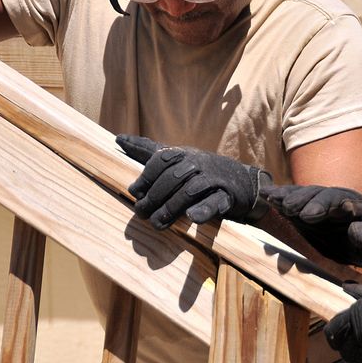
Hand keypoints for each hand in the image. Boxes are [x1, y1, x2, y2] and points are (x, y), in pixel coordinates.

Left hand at [117, 134, 272, 229]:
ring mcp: (214, 180)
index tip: (134, 192)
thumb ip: (148, 151)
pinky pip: (214, 202)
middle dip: (154, 196)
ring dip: (171, 208)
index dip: (145, 176)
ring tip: (158, 223)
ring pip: (189, 191)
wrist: (244, 182)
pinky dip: (203, 210)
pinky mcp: (227, 197)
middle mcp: (198, 163)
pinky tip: (192, 217)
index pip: (161, 160)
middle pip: (172, 177)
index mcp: (184, 154)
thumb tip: (118, 139)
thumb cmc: (202, 171)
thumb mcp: (177, 158)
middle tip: (142, 213)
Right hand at [263, 184, 361, 266]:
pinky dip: (278, 197)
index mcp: (353, 204)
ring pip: (302, 195)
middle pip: (315, 194)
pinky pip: (292, 201)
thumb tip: (356, 230)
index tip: (309, 216)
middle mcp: (333, 199)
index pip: (336, 200)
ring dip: (286, 197)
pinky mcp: (305, 211)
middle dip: (301, 200)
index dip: (322, 206)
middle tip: (286, 207)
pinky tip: (265, 195)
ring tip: (270, 198)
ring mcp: (318, 203)